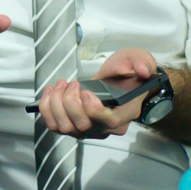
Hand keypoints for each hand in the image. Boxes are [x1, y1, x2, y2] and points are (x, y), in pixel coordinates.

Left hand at [37, 48, 156, 138]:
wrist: (120, 82)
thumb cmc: (128, 73)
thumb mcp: (139, 60)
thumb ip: (143, 62)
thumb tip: (143, 70)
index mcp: (126, 112)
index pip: (109, 122)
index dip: (94, 109)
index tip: (86, 91)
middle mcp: (108, 127)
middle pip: (83, 125)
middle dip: (70, 101)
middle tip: (72, 83)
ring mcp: (90, 129)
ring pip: (66, 127)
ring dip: (56, 104)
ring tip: (61, 85)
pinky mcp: (75, 126)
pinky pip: (55, 126)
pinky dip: (47, 109)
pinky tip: (50, 92)